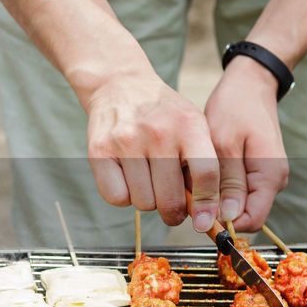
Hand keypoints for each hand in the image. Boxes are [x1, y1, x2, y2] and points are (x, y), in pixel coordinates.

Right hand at [81, 65, 219, 230]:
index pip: (205, 174)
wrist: (119, 84)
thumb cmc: (162, 113)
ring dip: (147, 201)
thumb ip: (202, 163)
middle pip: (171, 199)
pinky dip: (123, 197)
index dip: (207, 204)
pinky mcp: (99, 151)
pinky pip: (116, 198)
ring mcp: (126, 142)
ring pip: (143, 203)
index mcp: (189, 125)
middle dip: (174, 212)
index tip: (204, 222)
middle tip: (172, 208)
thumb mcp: (191, 125)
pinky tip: (127, 180)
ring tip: (147, 181)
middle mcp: (158, 133)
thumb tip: (206, 211)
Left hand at [203, 56, 288, 230]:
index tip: (195, 207)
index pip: (249, 221)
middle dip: (213, 206)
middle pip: (241, 215)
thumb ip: (227, 183)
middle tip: (190, 181)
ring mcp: (263, 178)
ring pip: (233, 203)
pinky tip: (201, 165)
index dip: (222, 222)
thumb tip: (227, 219)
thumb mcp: (225, 144)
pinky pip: (232, 189)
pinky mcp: (252, 172)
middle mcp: (271, 182)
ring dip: (211, 194)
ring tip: (195, 168)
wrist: (249, 84)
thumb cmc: (236, 107)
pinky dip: (213, 182)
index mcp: (270, 177)